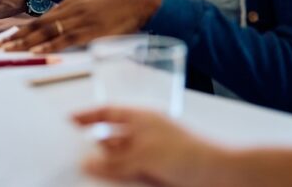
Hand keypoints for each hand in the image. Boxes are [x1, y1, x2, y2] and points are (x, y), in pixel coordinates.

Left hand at [0, 0, 161, 52]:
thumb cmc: (119, 4)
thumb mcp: (93, 5)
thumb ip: (77, 15)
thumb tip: (64, 29)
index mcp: (70, 2)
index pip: (40, 19)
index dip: (22, 29)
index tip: (7, 37)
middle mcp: (70, 9)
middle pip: (37, 25)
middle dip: (16, 36)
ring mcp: (80, 18)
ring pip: (47, 32)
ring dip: (26, 42)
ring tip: (9, 50)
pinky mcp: (91, 29)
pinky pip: (66, 39)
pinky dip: (50, 45)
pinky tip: (36, 50)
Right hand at [72, 107, 221, 184]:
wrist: (224, 177)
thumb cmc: (191, 154)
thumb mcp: (144, 155)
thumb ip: (114, 161)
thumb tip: (88, 163)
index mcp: (142, 117)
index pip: (107, 112)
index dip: (87, 116)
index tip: (66, 124)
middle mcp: (144, 134)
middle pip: (110, 139)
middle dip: (91, 148)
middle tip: (69, 158)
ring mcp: (150, 156)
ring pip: (118, 161)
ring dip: (104, 169)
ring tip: (82, 178)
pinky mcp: (156, 176)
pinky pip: (129, 178)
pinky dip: (117, 181)